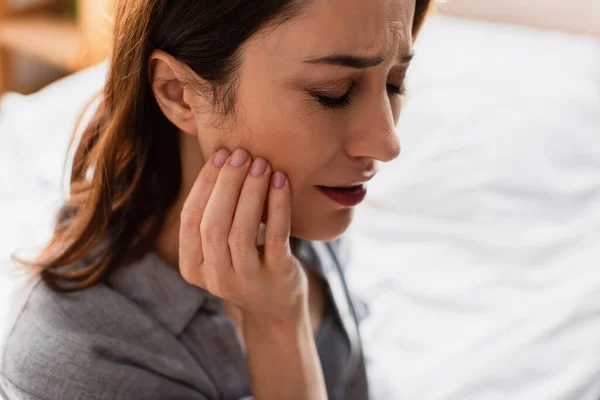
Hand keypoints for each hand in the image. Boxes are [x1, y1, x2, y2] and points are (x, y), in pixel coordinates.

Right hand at [178, 148, 308, 322]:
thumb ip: (213, 215)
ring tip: (261, 163)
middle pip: (212, 224)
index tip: (219, 156)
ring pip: (241, 231)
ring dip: (251, 191)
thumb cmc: (246, 263)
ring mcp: (246, 280)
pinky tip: (281, 180)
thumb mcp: (219, 248)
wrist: (277, 306)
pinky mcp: (276, 276)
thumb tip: (222, 158)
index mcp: (193, 267)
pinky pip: (275, 235)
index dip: (204, 184)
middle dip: (227, 184)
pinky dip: (277, 204)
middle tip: (242, 154)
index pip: (189, 219)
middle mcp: (215, 277)